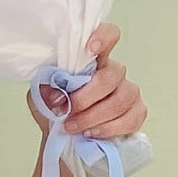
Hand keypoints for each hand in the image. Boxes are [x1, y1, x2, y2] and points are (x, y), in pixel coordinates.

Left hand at [30, 24, 147, 138]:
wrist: (63, 141)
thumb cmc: (56, 113)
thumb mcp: (41, 99)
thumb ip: (45, 90)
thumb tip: (56, 92)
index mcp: (92, 61)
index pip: (108, 35)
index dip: (104, 37)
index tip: (91, 48)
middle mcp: (113, 73)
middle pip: (111, 76)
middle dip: (85, 98)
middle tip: (67, 112)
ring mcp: (128, 92)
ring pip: (120, 100)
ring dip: (93, 117)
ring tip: (73, 127)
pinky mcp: (136, 113)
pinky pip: (131, 119)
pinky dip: (108, 129)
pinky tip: (92, 133)